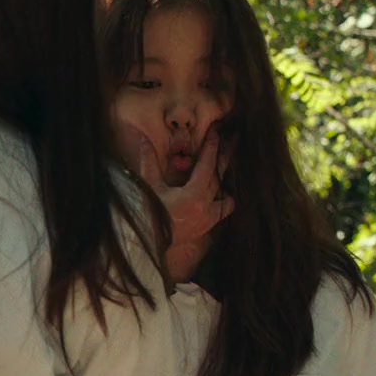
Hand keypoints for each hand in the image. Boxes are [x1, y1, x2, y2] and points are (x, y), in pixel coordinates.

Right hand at [132, 129, 233, 280]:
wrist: (145, 243)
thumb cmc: (145, 213)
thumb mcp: (147, 185)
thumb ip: (148, 161)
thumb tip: (142, 140)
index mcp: (194, 194)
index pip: (207, 165)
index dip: (212, 147)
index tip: (216, 132)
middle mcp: (206, 206)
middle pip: (220, 177)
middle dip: (225, 158)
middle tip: (233, 141)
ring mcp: (207, 219)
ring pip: (225, 198)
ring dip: (225, 186)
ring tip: (227, 177)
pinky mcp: (204, 229)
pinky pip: (220, 213)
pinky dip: (220, 204)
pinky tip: (217, 199)